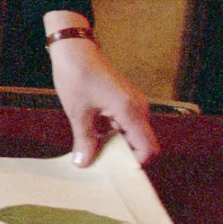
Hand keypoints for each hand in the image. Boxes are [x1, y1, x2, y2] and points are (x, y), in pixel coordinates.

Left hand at [45, 19, 159, 166]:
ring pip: (132, 134)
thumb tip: (84, 164)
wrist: (74, 47)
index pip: (148, 149)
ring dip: (118, 146)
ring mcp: (132, 103)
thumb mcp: (78, 113)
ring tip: (96, 157)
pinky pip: (125, 124)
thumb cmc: (77, 75)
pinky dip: (113, 134)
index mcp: (132, 111)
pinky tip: (94, 141)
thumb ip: (85, 140)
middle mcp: (138, 107)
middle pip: (142, 143)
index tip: (119, 176)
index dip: (136, 164)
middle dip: (126, 158)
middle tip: (104, 170)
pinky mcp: (124, 100)